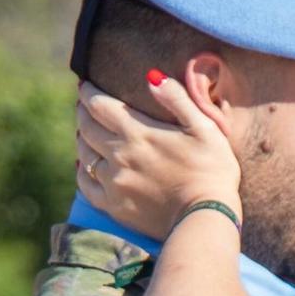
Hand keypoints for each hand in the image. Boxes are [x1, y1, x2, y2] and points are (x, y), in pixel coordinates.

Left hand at [76, 74, 242, 235]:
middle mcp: (119, 155)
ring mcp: (114, 182)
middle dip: (83, 112)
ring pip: (84, 154)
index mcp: (138, 132)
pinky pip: (86, 186)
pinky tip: (84, 167)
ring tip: (85, 132)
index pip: (99, 104)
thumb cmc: (212, 170)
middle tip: (84, 105)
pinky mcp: (114, 207)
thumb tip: (152, 76)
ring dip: (82, 139)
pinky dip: (82, 172)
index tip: (85, 86)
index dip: (88, 92)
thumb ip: (177, 99)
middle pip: (87, 126)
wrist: (206, 219)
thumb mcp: (204, 127)